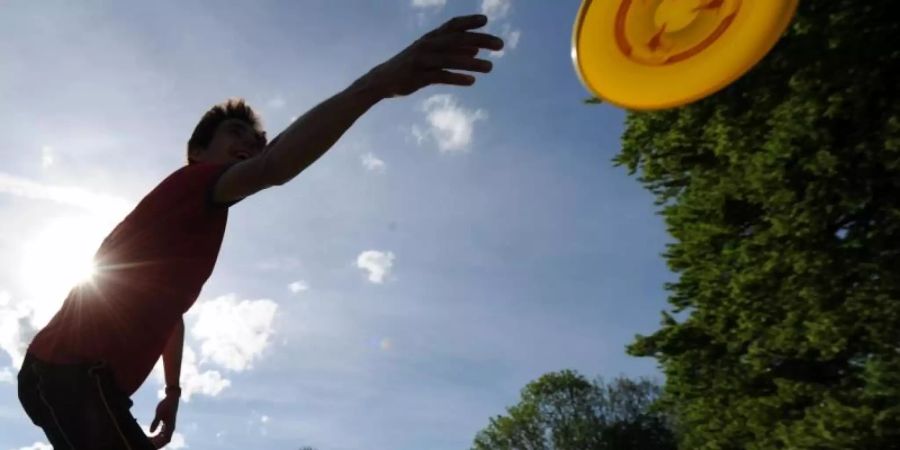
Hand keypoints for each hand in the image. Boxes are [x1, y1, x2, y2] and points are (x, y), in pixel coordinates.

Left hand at [149, 393, 178, 447]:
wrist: (172, 397)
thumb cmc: (166, 404)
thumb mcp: (159, 414)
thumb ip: (155, 423)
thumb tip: (150, 432)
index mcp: (170, 426)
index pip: (166, 440)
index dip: (159, 444)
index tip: (151, 445)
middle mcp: (171, 427)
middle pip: (164, 440)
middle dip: (156, 442)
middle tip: (147, 442)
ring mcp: (169, 425)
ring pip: (163, 436)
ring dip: (156, 439)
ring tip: (148, 439)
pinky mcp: (167, 423)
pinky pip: (162, 432)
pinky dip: (157, 435)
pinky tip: (151, 435)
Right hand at [361, 14, 503, 97]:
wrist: (382, 80)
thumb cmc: (410, 66)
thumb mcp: (431, 54)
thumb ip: (453, 51)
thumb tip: (476, 50)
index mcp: (430, 38)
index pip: (452, 25)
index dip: (468, 21)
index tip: (486, 20)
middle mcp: (427, 45)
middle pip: (457, 39)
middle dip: (481, 40)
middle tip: (501, 44)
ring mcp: (422, 60)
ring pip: (451, 59)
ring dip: (472, 63)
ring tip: (491, 67)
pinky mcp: (418, 77)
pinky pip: (440, 76)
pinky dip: (456, 78)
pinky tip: (472, 81)